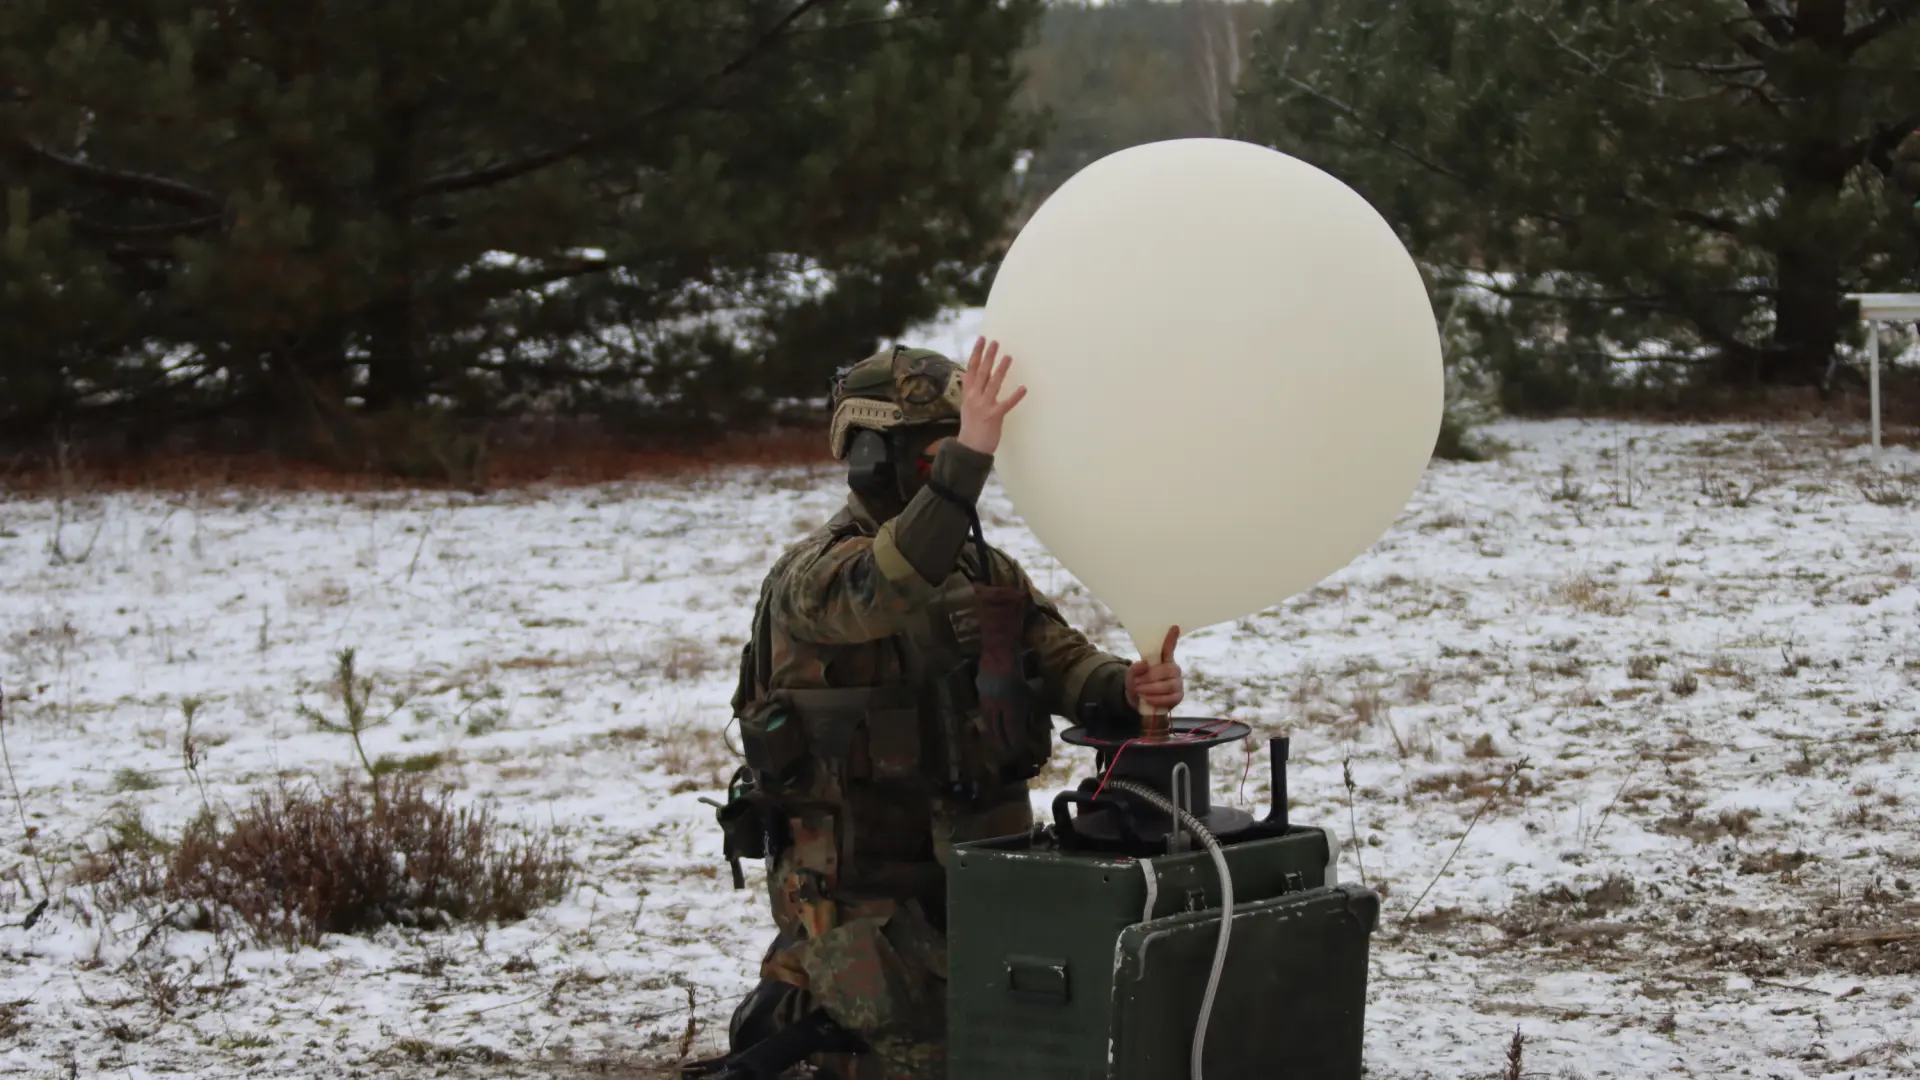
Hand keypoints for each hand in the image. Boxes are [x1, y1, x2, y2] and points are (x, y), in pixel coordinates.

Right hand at [957, 337, 1026, 455]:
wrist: (969, 448)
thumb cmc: (971, 427)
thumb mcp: (966, 405)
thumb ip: (970, 389)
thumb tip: (968, 373)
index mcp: (968, 393)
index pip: (971, 368)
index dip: (976, 353)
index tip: (982, 339)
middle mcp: (974, 397)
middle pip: (981, 373)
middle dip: (988, 356)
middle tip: (995, 342)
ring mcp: (984, 406)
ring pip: (993, 384)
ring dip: (1001, 370)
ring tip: (1008, 357)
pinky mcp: (994, 417)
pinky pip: (1006, 404)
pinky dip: (1015, 396)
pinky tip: (1023, 388)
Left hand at [1125, 626, 1182, 713]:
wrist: (1139, 702)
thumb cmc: (1138, 684)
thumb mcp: (1131, 675)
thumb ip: (1135, 669)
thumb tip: (1144, 664)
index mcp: (1163, 660)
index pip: (1168, 648)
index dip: (1171, 638)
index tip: (1174, 627)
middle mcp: (1174, 670)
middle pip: (1167, 670)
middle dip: (1150, 677)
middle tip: (1136, 683)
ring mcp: (1178, 683)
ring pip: (1167, 685)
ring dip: (1150, 689)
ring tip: (1139, 691)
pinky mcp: (1178, 696)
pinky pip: (1169, 698)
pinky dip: (1156, 699)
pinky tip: (1148, 699)